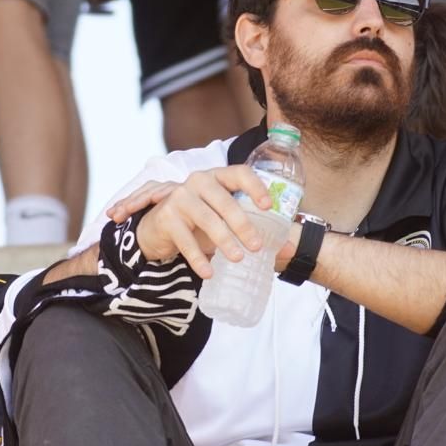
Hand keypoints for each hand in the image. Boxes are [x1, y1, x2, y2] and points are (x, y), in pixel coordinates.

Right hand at [123, 167, 273, 279]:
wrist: (157, 228)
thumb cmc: (198, 221)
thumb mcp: (224, 221)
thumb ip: (254, 231)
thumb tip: (289, 250)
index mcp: (217, 177)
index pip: (239, 173)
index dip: (255, 187)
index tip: (268, 206)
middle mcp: (198, 181)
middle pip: (224, 200)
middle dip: (242, 224)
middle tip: (257, 246)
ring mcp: (180, 198)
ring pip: (207, 219)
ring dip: (224, 240)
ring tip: (237, 258)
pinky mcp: (166, 217)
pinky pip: (186, 240)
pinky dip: (198, 258)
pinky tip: (208, 272)